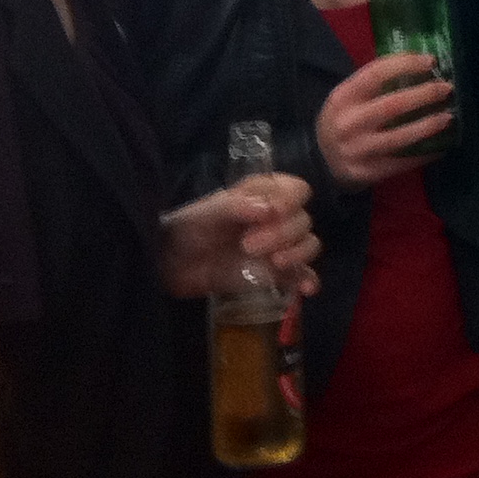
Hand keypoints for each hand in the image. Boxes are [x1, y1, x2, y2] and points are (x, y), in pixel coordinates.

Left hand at [159, 173, 320, 297]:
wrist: (170, 267)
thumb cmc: (187, 230)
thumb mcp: (205, 214)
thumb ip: (235, 207)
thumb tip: (269, 210)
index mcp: (262, 195)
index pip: (295, 189)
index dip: (291, 200)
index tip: (274, 213)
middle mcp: (276, 219)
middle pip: (303, 220)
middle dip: (283, 233)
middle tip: (248, 245)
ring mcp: (278, 247)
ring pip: (308, 244)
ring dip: (298, 253)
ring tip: (275, 264)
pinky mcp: (276, 275)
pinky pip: (302, 275)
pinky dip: (308, 280)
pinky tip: (306, 288)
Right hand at [318, 53, 455, 183]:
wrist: (319, 162)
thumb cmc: (342, 121)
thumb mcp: (347, 98)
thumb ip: (375, 84)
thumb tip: (421, 65)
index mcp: (343, 97)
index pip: (376, 73)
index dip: (406, 64)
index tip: (431, 61)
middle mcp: (348, 123)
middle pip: (393, 105)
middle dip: (425, 95)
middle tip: (446, 88)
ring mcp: (358, 150)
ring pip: (400, 137)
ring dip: (428, 126)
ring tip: (448, 117)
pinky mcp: (367, 173)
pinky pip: (402, 163)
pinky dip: (424, 154)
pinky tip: (441, 146)